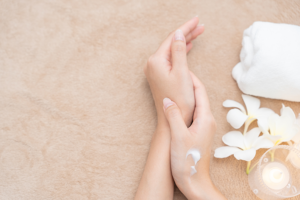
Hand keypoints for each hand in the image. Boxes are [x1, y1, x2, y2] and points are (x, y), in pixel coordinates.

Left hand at [144, 17, 203, 125]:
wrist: (174, 118)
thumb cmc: (179, 99)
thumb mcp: (181, 72)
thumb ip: (179, 51)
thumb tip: (178, 34)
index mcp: (156, 61)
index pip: (172, 39)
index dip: (186, 28)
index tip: (197, 20)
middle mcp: (152, 64)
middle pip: (171, 43)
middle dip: (186, 33)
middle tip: (201, 26)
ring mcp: (155, 70)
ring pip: (172, 50)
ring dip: (184, 42)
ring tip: (198, 33)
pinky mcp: (159, 75)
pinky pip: (171, 59)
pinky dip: (180, 53)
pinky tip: (187, 47)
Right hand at [163, 72, 225, 199]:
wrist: (194, 181)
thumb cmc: (188, 161)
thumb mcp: (178, 136)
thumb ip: (173, 115)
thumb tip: (168, 99)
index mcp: (205, 119)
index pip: (200, 92)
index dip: (192, 79)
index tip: (183, 69)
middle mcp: (207, 121)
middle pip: (200, 97)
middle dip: (190, 84)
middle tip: (178, 74)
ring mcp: (204, 127)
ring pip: (197, 105)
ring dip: (188, 95)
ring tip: (176, 86)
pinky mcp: (199, 133)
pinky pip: (194, 114)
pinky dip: (186, 106)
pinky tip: (177, 106)